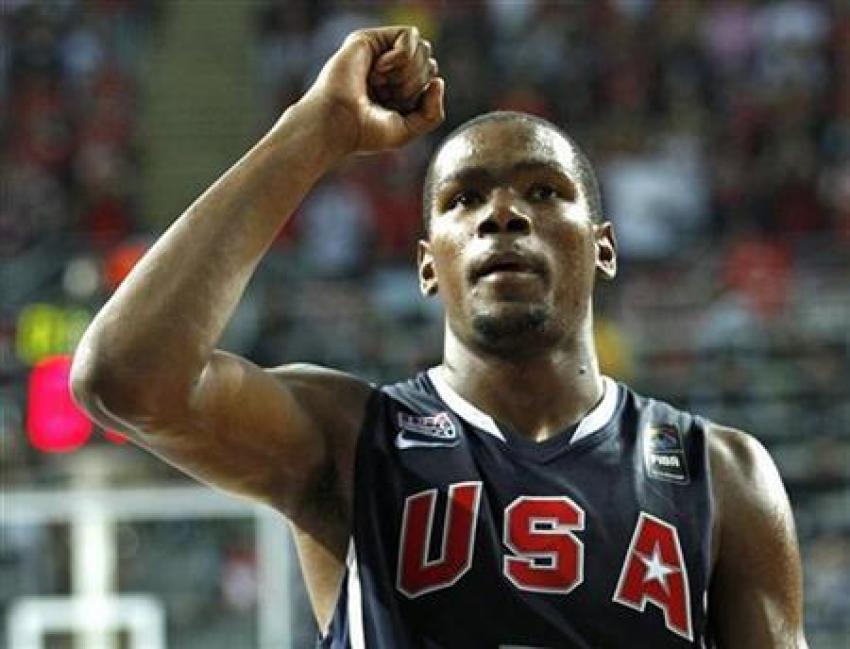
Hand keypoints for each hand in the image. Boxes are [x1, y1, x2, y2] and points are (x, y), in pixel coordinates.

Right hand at [299, 26, 444, 154]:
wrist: (337, 123)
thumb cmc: (365, 132)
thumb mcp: (408, 129)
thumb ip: (432, 113)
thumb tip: (439, 81)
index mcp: (397, 88)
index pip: (431, 78)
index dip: (420, 95)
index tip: (395, 108)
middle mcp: (390, 69)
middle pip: (429, 61)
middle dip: (414, 84)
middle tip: (387, 96)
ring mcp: (380, 52)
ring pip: (423, 47)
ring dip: (407, 72)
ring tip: (380, 83)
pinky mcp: (370, 39)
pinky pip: (410, 35)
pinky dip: (400, 57)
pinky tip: (378, 69)